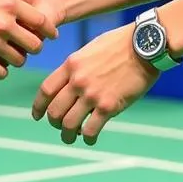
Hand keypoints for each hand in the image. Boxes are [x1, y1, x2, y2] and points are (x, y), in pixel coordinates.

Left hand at [31, 24, 158, 144]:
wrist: (144, 45)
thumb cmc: (120, 44)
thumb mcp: (90, 49)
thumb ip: (77, 67)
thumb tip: (69, 83)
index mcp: (71, 64)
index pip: (45, 90)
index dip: (39, 106)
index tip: (38, 116)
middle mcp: (78, 81)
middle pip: (54, 111)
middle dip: (54, 123)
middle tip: (59, 127)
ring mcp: (92, 94)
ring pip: (69, 124)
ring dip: (68, 135)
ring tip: (72, 137)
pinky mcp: (109, 106)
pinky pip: (91, 130)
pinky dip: (88, 138)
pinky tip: (91, 138)